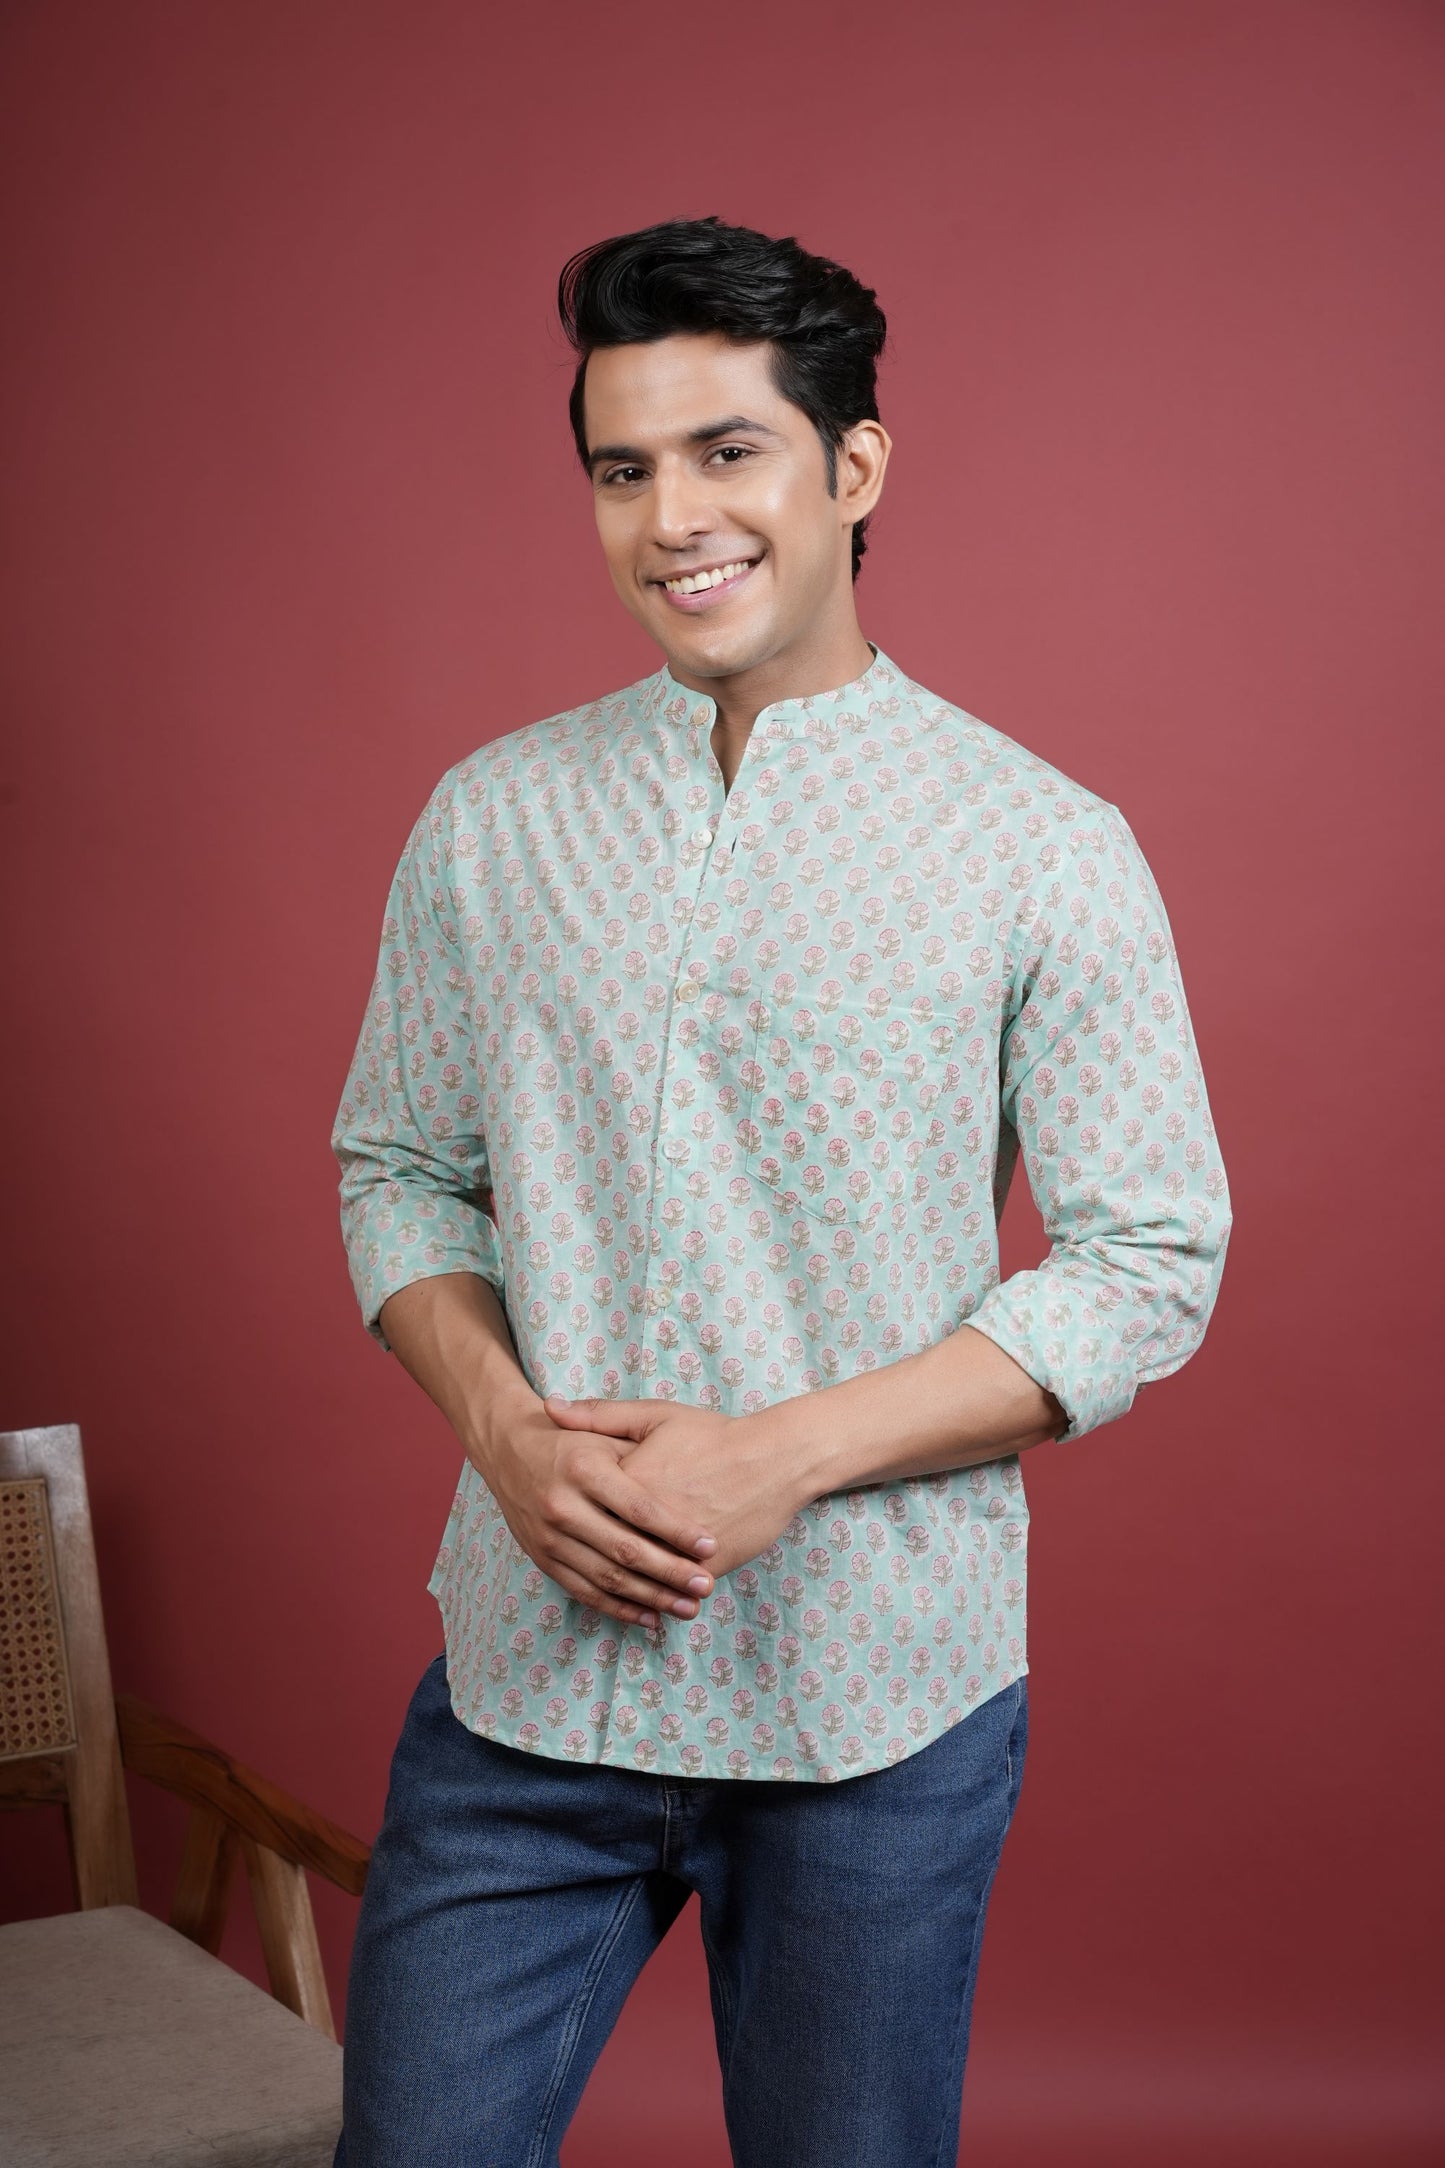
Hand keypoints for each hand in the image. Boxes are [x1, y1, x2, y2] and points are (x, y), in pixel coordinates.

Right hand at [471, 1397, 719, 1630]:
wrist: (508, 1449)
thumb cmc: (570, 1439)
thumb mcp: (603, 1430)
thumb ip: (640, 1451)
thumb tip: (689, 1479)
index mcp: (584, 1469)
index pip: (639, 1508)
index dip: (676, 1530)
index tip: (710, 1546)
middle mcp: (562, 1505)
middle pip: (625, 1550)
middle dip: (670, 1572)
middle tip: (705, 1586)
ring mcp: (549, 1537)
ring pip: (607, 1578)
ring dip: (651, 1598)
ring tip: (688, 1608)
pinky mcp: (542, 1559)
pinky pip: (584, 1592)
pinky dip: (619, 1609)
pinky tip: (651, 1617)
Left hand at [541, 1396, 804, 1580]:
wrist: (774, 1458)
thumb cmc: (713, 1434)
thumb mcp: (654, 1416)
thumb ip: (599, 1416)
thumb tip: (550, 1407)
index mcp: (626, 1481)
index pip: (584, 1510)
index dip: (573, 1520)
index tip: (561, 1525)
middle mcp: (645, 1519)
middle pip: (605, 1549)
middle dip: (590, 1560)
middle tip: (578, 1563)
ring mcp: (675, 1547)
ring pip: (637, 1579)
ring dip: (622, 1591)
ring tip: (609, 1591)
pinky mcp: (704, 1566)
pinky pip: (671, 1591)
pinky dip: (657, 1602)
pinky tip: (651, 1609)